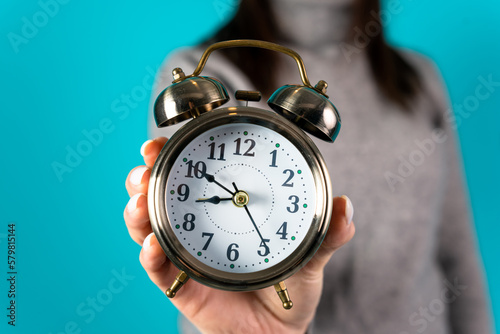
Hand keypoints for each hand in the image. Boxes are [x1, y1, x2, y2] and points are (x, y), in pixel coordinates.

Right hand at [124, 137, 355, 333]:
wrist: (278, 332)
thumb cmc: (289, 288)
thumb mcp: (308, 256)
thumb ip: (325, 235)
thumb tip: (346, 208)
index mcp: (225, 211)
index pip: (195, 175)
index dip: (175, 154)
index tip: (163, 139)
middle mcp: (199, 228)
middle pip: (160, 195)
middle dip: (145, 176)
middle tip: (146, 164)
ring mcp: (186, 254)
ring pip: (148, 227)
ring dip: (138, 211)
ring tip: (139, 201)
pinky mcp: (180, 284)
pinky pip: (158, 269)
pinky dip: (150, 254)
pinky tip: (153, 244)